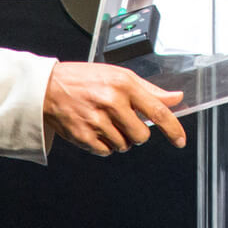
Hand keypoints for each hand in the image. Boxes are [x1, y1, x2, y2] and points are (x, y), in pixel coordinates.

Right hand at [42, 62, 185, 154]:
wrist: (48, 87)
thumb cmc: (85, 79)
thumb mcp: (119, 76)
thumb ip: (149, 90)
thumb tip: (175, 98)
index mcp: (124, 84)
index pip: (157, 111)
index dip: (173, 128)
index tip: (180, 140)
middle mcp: (112, 102)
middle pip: (141, 136)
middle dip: (137, 133)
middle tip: (124, 121)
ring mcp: (97, 121)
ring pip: (124, 146)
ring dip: (120, 139)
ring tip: (106, 122)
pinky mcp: (84, 137)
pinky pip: (106, 152)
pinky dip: (105, 145)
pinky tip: (96, 130)